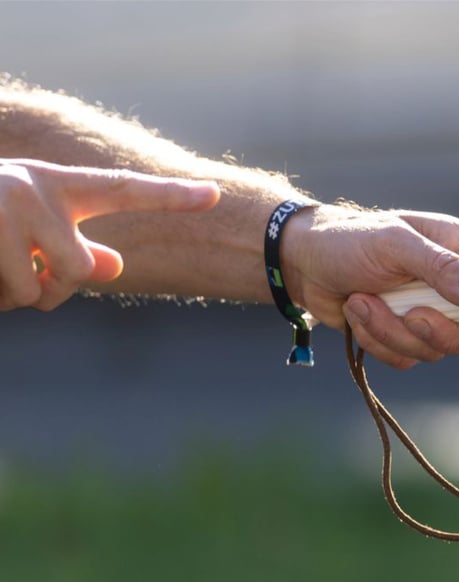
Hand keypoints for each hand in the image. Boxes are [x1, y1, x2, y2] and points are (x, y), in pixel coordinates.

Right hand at [0, 159, 219, 310]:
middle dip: (52, 287)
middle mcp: (27, 190)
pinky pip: (2, 300)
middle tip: (23, 270)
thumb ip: (73, 245)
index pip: (121, 189)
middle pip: (76, 272)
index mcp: (51, 184)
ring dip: (9, 296)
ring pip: (32, 295)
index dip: (170, 195)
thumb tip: (114, 266)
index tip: (217, 195)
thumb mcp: (26, 222)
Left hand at [283, 204, 458, 367]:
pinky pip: (406, 359)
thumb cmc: (350, 238)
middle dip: (443, 332)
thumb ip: (442, 267)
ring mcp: (430, 314)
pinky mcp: (403, 336)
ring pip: (439, 350)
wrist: (302, 261)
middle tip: (411, 314)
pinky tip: (359, 312)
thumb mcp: (396, 242)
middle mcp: (454, 287)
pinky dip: (378, 341)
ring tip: (365, 300)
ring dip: (394, 332)